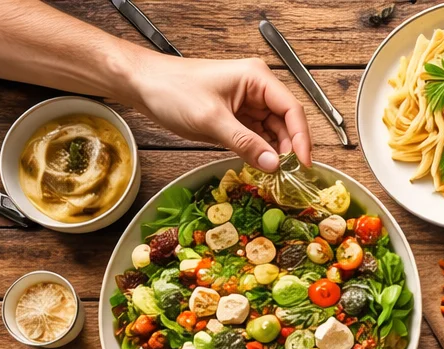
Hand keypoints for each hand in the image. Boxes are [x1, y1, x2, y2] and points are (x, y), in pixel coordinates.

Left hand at [123, 53, 311, 170]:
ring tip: (274, 174)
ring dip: (274, 152)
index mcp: (256, 78)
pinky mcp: (236, 116)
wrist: (141, 85)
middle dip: (288, 149)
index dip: (302, 139)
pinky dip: (260, 152)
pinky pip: (257, 136)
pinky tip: (261, 166)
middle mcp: (256, 89)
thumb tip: (275, 166)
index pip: (292, 110)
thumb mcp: (211, 120)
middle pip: (286, 123)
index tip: (302, 165)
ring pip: (273, 132)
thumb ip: (246, 144)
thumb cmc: (171, 90)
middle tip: (288, 175)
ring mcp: (247, 103)